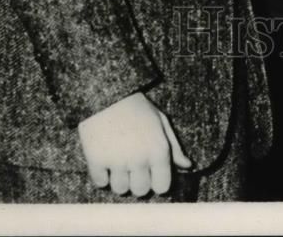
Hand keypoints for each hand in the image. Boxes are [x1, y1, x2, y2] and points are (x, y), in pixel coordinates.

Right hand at [77, 92, 191, 197]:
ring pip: (120, 189)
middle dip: (138, 180)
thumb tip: (187, 166)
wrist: (107, 92)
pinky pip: (100, 182)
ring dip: (119, 178)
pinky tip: (105, 157)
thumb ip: (174, 146)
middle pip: (141, 191)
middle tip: (133, 165)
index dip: (157, 181)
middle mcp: (139, 158)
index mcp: (158, 150)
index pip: (162, 187)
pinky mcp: (96, 160)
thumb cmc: (137, 107)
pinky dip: (102, 173)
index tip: (151, 172)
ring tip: (118, 160)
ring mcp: (117, 161)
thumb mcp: (160, 121)